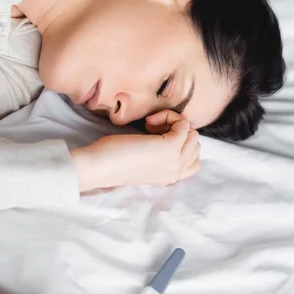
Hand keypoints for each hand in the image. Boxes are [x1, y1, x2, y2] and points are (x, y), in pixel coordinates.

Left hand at [70, 110, 200, 190]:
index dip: (181, 144)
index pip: (194, 160)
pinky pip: (183, 123)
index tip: (157, 138)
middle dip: (177, 131)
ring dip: (173, 123)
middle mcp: (176, 172)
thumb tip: (170, 130)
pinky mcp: (170, 146)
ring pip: (192, 133)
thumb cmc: (114, 160)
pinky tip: (149, 123)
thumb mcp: (144, 160)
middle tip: (152, 130)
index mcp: (170, 177)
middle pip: (195, 144)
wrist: (99, 166)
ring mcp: (175, 160)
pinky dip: (168, 116)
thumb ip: (160, 154)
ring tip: (151, 126)